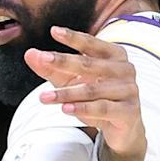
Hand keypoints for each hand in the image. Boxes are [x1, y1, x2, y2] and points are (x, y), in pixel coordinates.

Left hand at [25, 26, 146, 160]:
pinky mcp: (128, 111)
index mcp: (114, 56)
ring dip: (66, 94)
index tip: (54, 31)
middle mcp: (125, 69)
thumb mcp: (73, 83)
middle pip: (89, 65)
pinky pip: (102, 108)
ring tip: (44, 97)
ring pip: (92, 90)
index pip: (91, 44)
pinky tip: (65, 109)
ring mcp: (129, 90)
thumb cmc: (98, 100)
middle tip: (43, 59)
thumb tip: (30, 54)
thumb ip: (53, 69)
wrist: (122, 129)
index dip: (73, 38)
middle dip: (64, 62)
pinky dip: (82, 109)